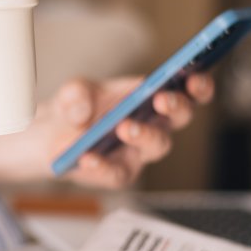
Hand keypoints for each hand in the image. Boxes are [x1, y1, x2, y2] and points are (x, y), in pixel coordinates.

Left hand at [47, 74, 214, 188]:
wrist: (50, 136)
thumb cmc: (76, 108)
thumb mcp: (73, 91)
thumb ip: (77, 93)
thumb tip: (83, 111)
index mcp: (153, 97)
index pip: (189, 91)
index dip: (199, 85)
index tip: (194, 77)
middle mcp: (155, 124)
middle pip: (182, 116)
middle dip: (177, 106)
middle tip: (162, 100)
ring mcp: (140, 151)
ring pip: (158, 145)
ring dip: (145, 134)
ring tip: (125, 127)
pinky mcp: (119, 173)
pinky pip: (118, 173)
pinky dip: (103, 165)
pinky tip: (88, 157)